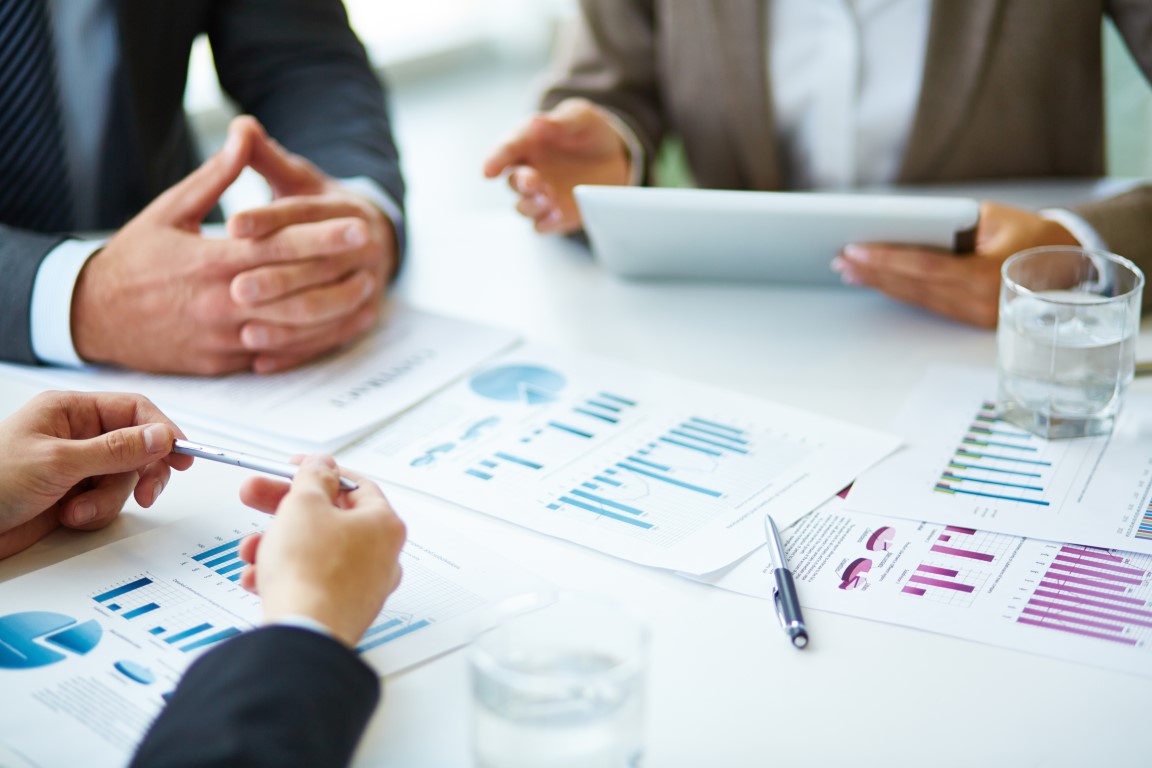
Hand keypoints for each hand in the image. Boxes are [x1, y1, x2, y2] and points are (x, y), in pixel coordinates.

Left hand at [0, 392, 191, 558]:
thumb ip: (115, 449)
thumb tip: (161, 436)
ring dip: (107, 500)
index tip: (182, 454)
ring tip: (76, 511)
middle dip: (141, 473)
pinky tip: (67, 517)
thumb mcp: (58, 462)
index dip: (162, 430)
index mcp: (70, 411)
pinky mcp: (74, 496)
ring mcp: (77, 467)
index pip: (134, 410)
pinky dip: (94, 515)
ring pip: (124, 480)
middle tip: (147, 492)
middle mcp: (77, 436)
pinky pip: (107, 502)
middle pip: (137, 447)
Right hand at [71, 117, 391, 374]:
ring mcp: (224, 338)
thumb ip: (216, 177)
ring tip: (366, 291)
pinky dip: (309, 343)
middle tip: (376, 254)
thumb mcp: (170, 210)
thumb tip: (245, 132)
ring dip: (333, 311)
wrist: (93, 316)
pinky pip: (276, 356)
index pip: (278, 247)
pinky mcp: (223, 364)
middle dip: (338, 271)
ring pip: (291, 328)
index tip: (357, 225)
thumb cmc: (134, 257)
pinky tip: (337, 328)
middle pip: (294, 289)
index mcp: (210, 261)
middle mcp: (221, 302)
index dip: (321, 237)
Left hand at [226, 118, 398, 372]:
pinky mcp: (363, 316)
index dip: (270, 219)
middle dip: (277, 279)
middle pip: (318, 266)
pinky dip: (296, 352)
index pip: (306, 214)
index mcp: (347, 209)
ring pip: (326, 308)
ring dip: (287, 323)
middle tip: (235, 288)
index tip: (233, 225)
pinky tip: (260, 360)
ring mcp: (368, 285)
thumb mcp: (297, 179)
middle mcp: (365, 248)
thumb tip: (241, 125)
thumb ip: (266, 158)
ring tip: (245, 332)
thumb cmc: (320, 208)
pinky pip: (330, 339)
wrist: (373, 237)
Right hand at [236, 455, 405, 647]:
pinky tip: (259, 578)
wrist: (302, 634)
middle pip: (330, 518)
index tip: (294, 469)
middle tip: (256, 496)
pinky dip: (283, 574)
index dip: (319, 472)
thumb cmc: (311, 573)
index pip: (355, 485)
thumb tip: (322, 465)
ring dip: (277, 544)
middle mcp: (381, 556)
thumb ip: (313, 477)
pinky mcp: (341, 609)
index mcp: (384, 524)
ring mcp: (363, 586)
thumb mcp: (304, 505)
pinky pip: (310, 581)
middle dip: (285, 508)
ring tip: (252, 550)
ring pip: (314, 551)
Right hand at [483, 98, 631, 233]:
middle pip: (513, 182)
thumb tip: (537, 123)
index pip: (507, 149)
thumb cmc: (590, 132)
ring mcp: (541, 195)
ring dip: (532, 205)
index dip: (496, 159)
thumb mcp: (581, 117)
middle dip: (520, 184)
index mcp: (528, 142)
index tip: (489, 171)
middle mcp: (530, 170)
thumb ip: (561, 121)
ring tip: (548, 198)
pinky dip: (546, 223)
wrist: (615, 156)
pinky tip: (558, 215)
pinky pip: (542, 225)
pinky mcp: (555, 215)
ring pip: (523, 207)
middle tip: (533, 182)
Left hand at [832, 202, 1080, 326]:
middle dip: (873, 271)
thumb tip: (901, 228)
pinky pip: (927, 303)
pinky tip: (875, 282)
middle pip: (914, 285)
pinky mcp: (970, 319)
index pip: (925, 267)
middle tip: (841, 257)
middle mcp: (979, 301)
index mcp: (987, 275)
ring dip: (879, 283)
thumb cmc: (1030, 233)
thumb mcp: (993, 218)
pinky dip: (899, 290)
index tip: (854, 249)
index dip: (886, 259)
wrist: (1069, 262)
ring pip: (916, 297)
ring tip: (849, 269)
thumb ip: (950, 225)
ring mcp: (975, 315)